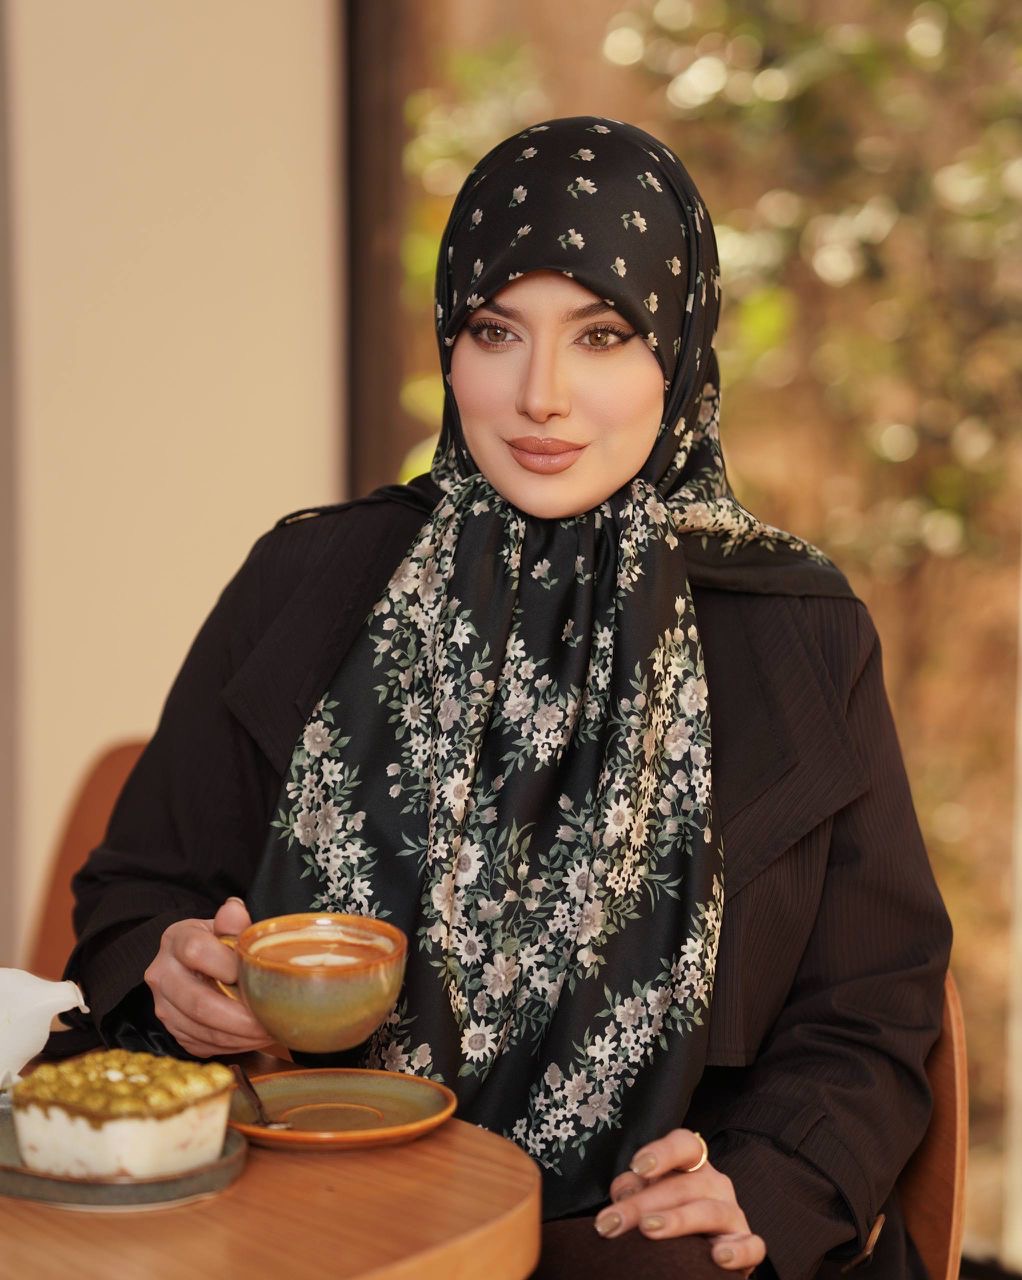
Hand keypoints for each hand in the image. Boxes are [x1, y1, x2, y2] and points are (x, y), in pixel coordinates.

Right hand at [144, 897, 273, 1056]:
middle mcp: (162, 974)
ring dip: (240, 1035)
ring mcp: (164, 1006)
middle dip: (239, 1016)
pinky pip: (203, 1044)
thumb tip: (234, 909)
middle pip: (198, 1001)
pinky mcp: (174, 1031)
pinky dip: (233, 1044)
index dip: (228, 965)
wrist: (200, 965)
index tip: (254, 974)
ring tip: (269, 1030)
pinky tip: (254, 1037)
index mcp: (176, 940)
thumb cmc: (219, 943)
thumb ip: (233, 922)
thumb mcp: (226, 927)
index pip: (196, 951)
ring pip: (202, 1029)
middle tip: (270, 1019)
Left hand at [594, 1128, 765, 1275]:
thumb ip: (631, 1190)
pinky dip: (737, 1251)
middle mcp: (715, 1184)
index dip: (661, 1152)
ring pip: (710, 1212)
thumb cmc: (664, 1216)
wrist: (695, 1256)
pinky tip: (719, 1258)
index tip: (636, 1167)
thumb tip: (624, 1192)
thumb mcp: (645, 1197)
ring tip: (649, 1230)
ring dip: (677, 1220)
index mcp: (692, 1165)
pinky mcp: (747, 1244)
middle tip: (613, 1222)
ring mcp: (733, 1213)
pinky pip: (751, 1246)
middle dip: (643, 1204)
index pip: (684, 1145)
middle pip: (684, 1185)